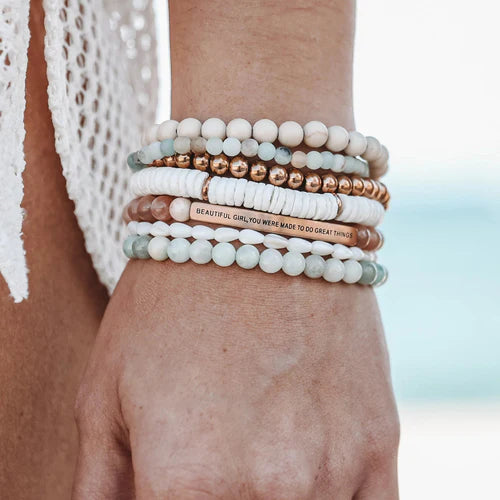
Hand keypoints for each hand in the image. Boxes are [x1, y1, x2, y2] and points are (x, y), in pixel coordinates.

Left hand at [73, 260, 398, 498]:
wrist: (260, 224)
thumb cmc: (171, 297)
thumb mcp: (104, 388)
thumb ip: (99, 483)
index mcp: (185, 484)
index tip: (172, 480)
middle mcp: (266, 492)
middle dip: (215, 496)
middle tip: (213, 455)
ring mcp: (331, 470)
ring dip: (274, 497)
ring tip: (255, 447)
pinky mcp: (380, 441)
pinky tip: (310, 478)